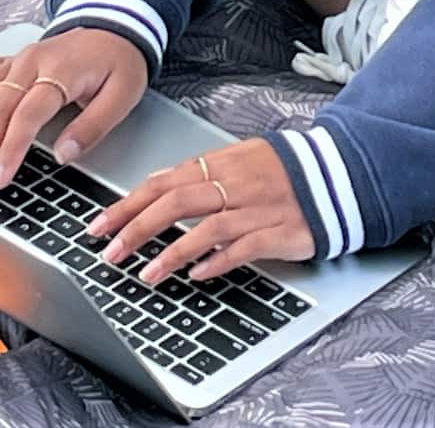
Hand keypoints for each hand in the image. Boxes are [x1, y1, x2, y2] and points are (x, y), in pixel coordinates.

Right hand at [0, 29, 147, 198]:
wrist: (118, 28)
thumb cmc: (119, 62)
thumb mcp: (123, 95)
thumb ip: (93, 126)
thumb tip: (63, 154)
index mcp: (60, 70)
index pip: (27, 115)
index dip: (11, 149)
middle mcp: (32, 62)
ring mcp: (17, 58)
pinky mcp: (9, 60)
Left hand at [87, 139, 314, 283]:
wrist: (336, 172)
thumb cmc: (283, 169)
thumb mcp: (239, 158)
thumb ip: (200, 172)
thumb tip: (155, 184)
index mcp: (221, 163)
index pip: (164, 181)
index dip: (128, 203)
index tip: (99, 225)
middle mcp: (234, 183)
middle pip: (177, 202)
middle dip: (137, 228)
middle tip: (109, 253)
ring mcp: (256, 208)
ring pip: (206, 227)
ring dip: (171, 252)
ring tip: (146, 274)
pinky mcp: (278, 231)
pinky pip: (243, 247)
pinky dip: (217, 261)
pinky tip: (197, 275)